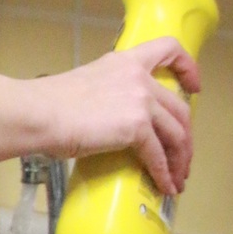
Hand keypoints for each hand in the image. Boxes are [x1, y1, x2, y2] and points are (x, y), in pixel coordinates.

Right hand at [29, 38, 198, 197]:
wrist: (39, 114)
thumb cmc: (49, 104)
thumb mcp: (86, 86)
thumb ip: (107, 95)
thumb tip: (108, 121)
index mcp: (124, 62)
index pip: (167, 48)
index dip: (188, 68)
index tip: (193, 87)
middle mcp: (138, 77)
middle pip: (179, 108)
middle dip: (186, 137)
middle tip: (182, 157)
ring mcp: (140, 101)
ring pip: (177, 133)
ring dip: (180, 160)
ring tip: (177, 179)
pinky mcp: (136, 126)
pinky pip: (158, 154)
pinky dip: (164, 173)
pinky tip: (165, 185)